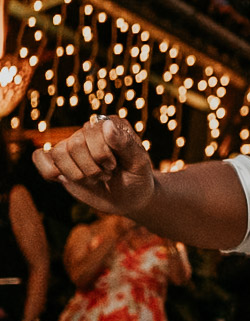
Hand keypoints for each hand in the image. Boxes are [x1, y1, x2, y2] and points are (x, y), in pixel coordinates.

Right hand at [32, 117, 156, 216]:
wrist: (130, 197)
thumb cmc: (137, 177)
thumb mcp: (139, 162)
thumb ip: (125, 144)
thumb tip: (106, 124)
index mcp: (110, 124)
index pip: (90, 132)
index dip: (101, 155)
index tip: (114, 166)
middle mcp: (89, 130)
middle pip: (73, 145)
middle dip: (90, 168)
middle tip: (106, 175)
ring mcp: (73, 145)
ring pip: (58, 153)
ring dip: (77, 174)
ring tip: (94, 178)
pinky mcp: (60, 162)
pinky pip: (40, 158)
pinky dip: (49, 171)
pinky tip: (65, 179)